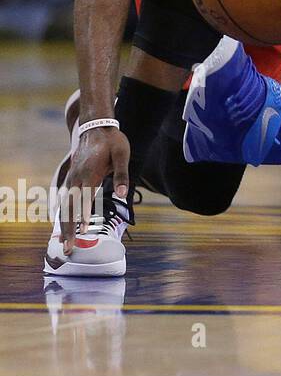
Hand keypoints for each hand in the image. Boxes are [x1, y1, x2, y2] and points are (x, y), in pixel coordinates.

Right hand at [59, 126, 129, 251]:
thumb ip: (123, 175)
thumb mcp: (122, 155)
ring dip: (63, 225)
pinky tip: (64, 225)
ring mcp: (72, 178)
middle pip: (69, 208)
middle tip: (68, 249)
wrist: (96, 126)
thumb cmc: (113, 141)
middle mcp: (76, 178)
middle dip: (68, 230)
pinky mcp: (72, 178)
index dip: (83, 217)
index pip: (85, 200)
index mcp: (89, 174)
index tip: (83, 233)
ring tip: (63, 243)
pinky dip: (63, 214)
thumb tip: (123, 196)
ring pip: (64, 206)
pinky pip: (65, 200)